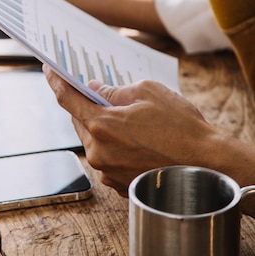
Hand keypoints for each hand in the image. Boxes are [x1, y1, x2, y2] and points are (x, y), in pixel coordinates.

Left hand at [43, 66, 214, 196]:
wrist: (207, 166)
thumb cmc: (181, 128)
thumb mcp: (148, 93)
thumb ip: (114, 90)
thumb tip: (94, 90)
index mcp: (102, 126)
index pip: (67, 99)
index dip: (56, 82)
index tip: (48, 71)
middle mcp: (98, 152)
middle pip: (80, 122)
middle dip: (87, 106)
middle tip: (98, 94)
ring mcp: (107, 172)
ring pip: (93, 142)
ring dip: (102, 128)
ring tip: (128, 121)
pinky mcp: (117, 184)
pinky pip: (106, 159)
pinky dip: (114, 147)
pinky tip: (136, 141)